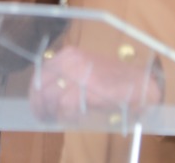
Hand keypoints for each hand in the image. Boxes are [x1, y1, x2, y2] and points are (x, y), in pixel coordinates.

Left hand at [29, 45, 162, 123]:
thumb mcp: (84, 70)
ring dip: (50, 112)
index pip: (40, 74)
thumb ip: (66, 77)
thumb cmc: (112, 78)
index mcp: (68, 55)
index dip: (35, 93)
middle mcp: (70, 61)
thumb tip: (45, 93)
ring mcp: (79, 74)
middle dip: (39, 105)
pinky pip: (66, 106)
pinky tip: (71, 118)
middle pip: (41, 87)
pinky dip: (65, 115)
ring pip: (51, 97)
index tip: (36, 105)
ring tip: (54, 119)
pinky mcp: (88, 89)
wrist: (139, 82)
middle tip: (43, 117)